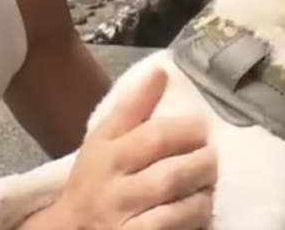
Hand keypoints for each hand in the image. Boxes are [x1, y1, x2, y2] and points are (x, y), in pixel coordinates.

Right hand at [57, 67, 215, 229]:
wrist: (71, 229)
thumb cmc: (93, 177)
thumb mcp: (103, 139)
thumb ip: (133, 107)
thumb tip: (162, 71)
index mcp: (108, 153)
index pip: (152, 137)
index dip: (186, 130)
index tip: (202, 126)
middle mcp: (115, 187)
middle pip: (169, 172)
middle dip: (200, 161)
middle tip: (213, 154)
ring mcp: (125, 218)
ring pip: (175, 205)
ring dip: (201, 190)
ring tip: (211, 180)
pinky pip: (172, 228)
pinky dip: (194, 216)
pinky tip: (202, 206)